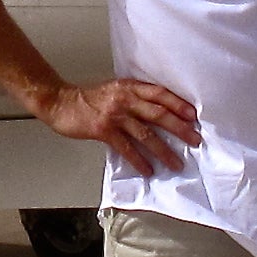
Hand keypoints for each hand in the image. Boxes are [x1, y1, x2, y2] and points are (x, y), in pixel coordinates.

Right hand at [40, 78, 201, 176]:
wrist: (61, 102)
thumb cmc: (88, 99)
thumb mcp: (115, 91)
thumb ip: (134, 98)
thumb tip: (159, 114)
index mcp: (130, 87)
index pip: (160, 93)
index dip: (178, 104)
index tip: (193, 116)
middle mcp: (125, 98)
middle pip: (159, 113)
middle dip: (180, 128)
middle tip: (195, 140)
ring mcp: (114, 114)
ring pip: (146, 134)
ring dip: (164, 150)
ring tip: (176, 163)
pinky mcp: (103, 129)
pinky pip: (126, 147)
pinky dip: (139, 160)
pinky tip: (148, 170)